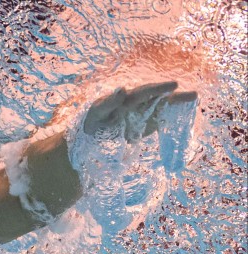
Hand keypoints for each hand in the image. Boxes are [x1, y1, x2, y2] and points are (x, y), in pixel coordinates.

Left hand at [82, 81, 197, 141]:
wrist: (95, 132)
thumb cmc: (95, 118)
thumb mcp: (97, 111)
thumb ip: (109, 102)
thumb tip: (122, 89)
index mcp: (128, 97)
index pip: (145, 91)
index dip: (158, 89)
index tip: (173, 85)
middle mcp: (141, 101)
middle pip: (158, 95)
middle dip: (173, 94)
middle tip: (190, 93)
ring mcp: (147, 111)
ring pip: (165, 104)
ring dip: (179, 101)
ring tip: (195, 97)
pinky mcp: (151, 122)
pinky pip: (164, 117)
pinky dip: (175, 114)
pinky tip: (189, 110)